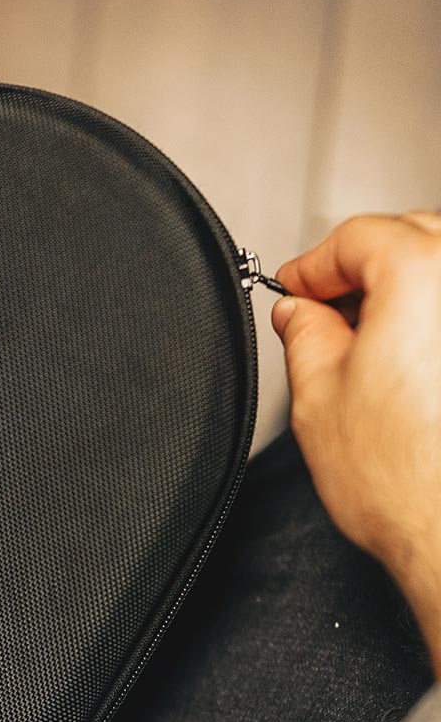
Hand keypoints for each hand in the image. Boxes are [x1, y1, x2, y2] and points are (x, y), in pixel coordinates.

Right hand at [273, 211, 440, 669]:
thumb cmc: (408, 485)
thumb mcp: (319, 400)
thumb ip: (305, 337)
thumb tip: (301, 313)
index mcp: (427, 276)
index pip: (359, 237)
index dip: (314, 264)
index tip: (294, 289)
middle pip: (418, 236)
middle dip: (367, 266)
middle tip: (328, 311)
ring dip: (413, 291)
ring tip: (375, 338)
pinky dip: (436, 327)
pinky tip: (420, 361)